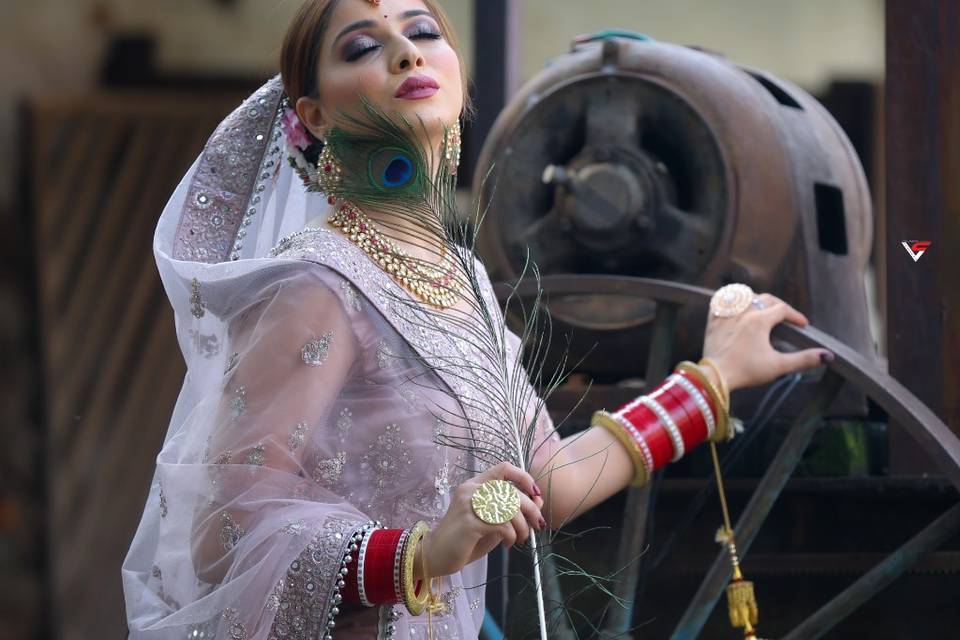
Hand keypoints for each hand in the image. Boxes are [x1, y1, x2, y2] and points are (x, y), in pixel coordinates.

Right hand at [417, 462, 544, 578]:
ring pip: (510, 508)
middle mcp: (471, 490)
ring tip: (519, 538)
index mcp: (475, 484)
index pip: (504, 468)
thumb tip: (539, 501)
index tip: (535, 494)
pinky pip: (503, 525)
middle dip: (531, 509)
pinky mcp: (470, 522)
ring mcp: (469, 505)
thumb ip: (512, 510)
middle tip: (537, 525)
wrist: (436, 555)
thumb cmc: (465, 539)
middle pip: (512, 491)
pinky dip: (511, 536)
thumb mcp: (493, 521)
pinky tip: (507, 544)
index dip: (524, 478)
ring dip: (522, 526)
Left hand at [702, 292, 832, 391]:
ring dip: (756, 298)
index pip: (783, 309)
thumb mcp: (778, 366)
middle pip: (765, 299)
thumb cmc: (746, 372)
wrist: (715, 376)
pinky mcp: (713, 321)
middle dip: (779, 305)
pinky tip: (734, 304)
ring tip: (763, 307)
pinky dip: (729, 300)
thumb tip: (827, 356)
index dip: (796, 316)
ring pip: (743, 296)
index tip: (803, 325)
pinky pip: (721, 302)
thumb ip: (803, 359)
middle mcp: (743, 312)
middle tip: (786, 316)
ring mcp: (726, 315)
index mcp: (760, 320)